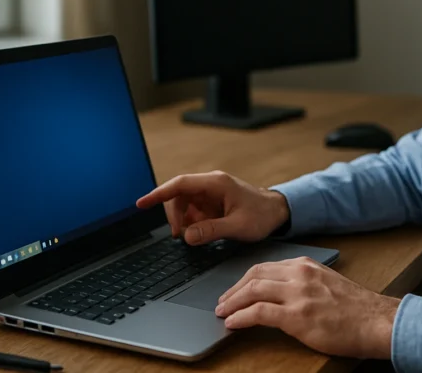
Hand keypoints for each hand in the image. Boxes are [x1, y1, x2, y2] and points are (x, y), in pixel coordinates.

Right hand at [135, 171, 289, 244]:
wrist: (279, 212)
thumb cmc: (263, 215)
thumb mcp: (238, 226)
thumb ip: (211, 231)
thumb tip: (187, 236)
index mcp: (216, 184)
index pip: (180, 185)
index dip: (158, 194)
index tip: (142, 204)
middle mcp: (211, 185)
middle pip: (179, 196)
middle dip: (175, 217)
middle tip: (180, 236)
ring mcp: (211, 194)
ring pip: (184, 205)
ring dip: (184, 221)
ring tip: (192, 236)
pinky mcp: (213, 203)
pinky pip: (194, 211)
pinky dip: (192, 223)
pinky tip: (200, 233)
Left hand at [215, 256, 400, 359]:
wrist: (375, 321)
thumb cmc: (356, 308)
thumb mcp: (327, 283)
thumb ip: (304, 283)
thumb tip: (280, 294)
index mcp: (306, 265)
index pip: (266, 266)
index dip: (245, 279)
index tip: (235, 290)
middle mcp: (300, 274)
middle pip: (254, 275)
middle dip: (233, 289)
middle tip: (222, 302)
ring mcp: (298, 294)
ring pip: (253, 290)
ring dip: (232, 303)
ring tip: (222, 313)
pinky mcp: (297, 316)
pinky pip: (259, 312)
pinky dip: (241, 317)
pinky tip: (232, 323)